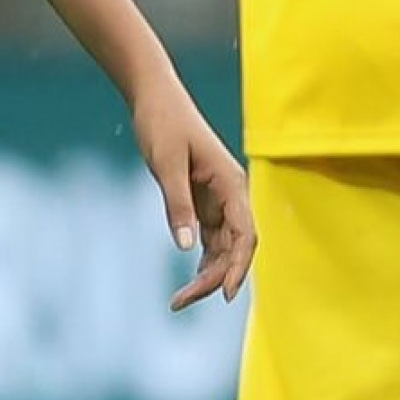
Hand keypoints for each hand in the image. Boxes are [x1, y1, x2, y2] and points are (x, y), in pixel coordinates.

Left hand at [129, 70, 255, 311]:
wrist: (154, 98)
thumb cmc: (163, 123)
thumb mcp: (166, 163)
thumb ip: (177, 204)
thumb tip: (184, 246)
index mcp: (232, 183)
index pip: (245, 234)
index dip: (239, 266)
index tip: (226, 294)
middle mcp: (232, 194)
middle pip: (234, 247)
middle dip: (215, 278)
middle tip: (181, 301)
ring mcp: (219, 199)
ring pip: (222, 247)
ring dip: (207, 274)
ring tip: (180, 300)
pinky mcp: (203, 201)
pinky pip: (210, 239)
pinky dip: (202, 261)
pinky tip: (189, 282)